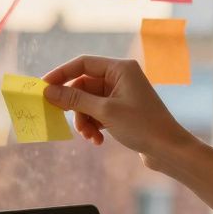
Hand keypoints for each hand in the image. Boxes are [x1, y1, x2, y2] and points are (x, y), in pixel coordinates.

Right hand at [41, 55, 195, 165]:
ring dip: (85, 121)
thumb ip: (75, 100)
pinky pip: (98, 113)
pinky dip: (94, 126)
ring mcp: (121, 94)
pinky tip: (98, 140)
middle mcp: (121, 77)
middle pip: (83, 86)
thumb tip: (48, 91)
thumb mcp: (105, 112)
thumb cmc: (142, 126)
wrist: (169, 150)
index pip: (82, 63)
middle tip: (65, 121)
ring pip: (89, 103)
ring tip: (90, 137)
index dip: (61, 74)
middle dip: (76, 108)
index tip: (43, 88)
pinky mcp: (122, 110)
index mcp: (120, 68)